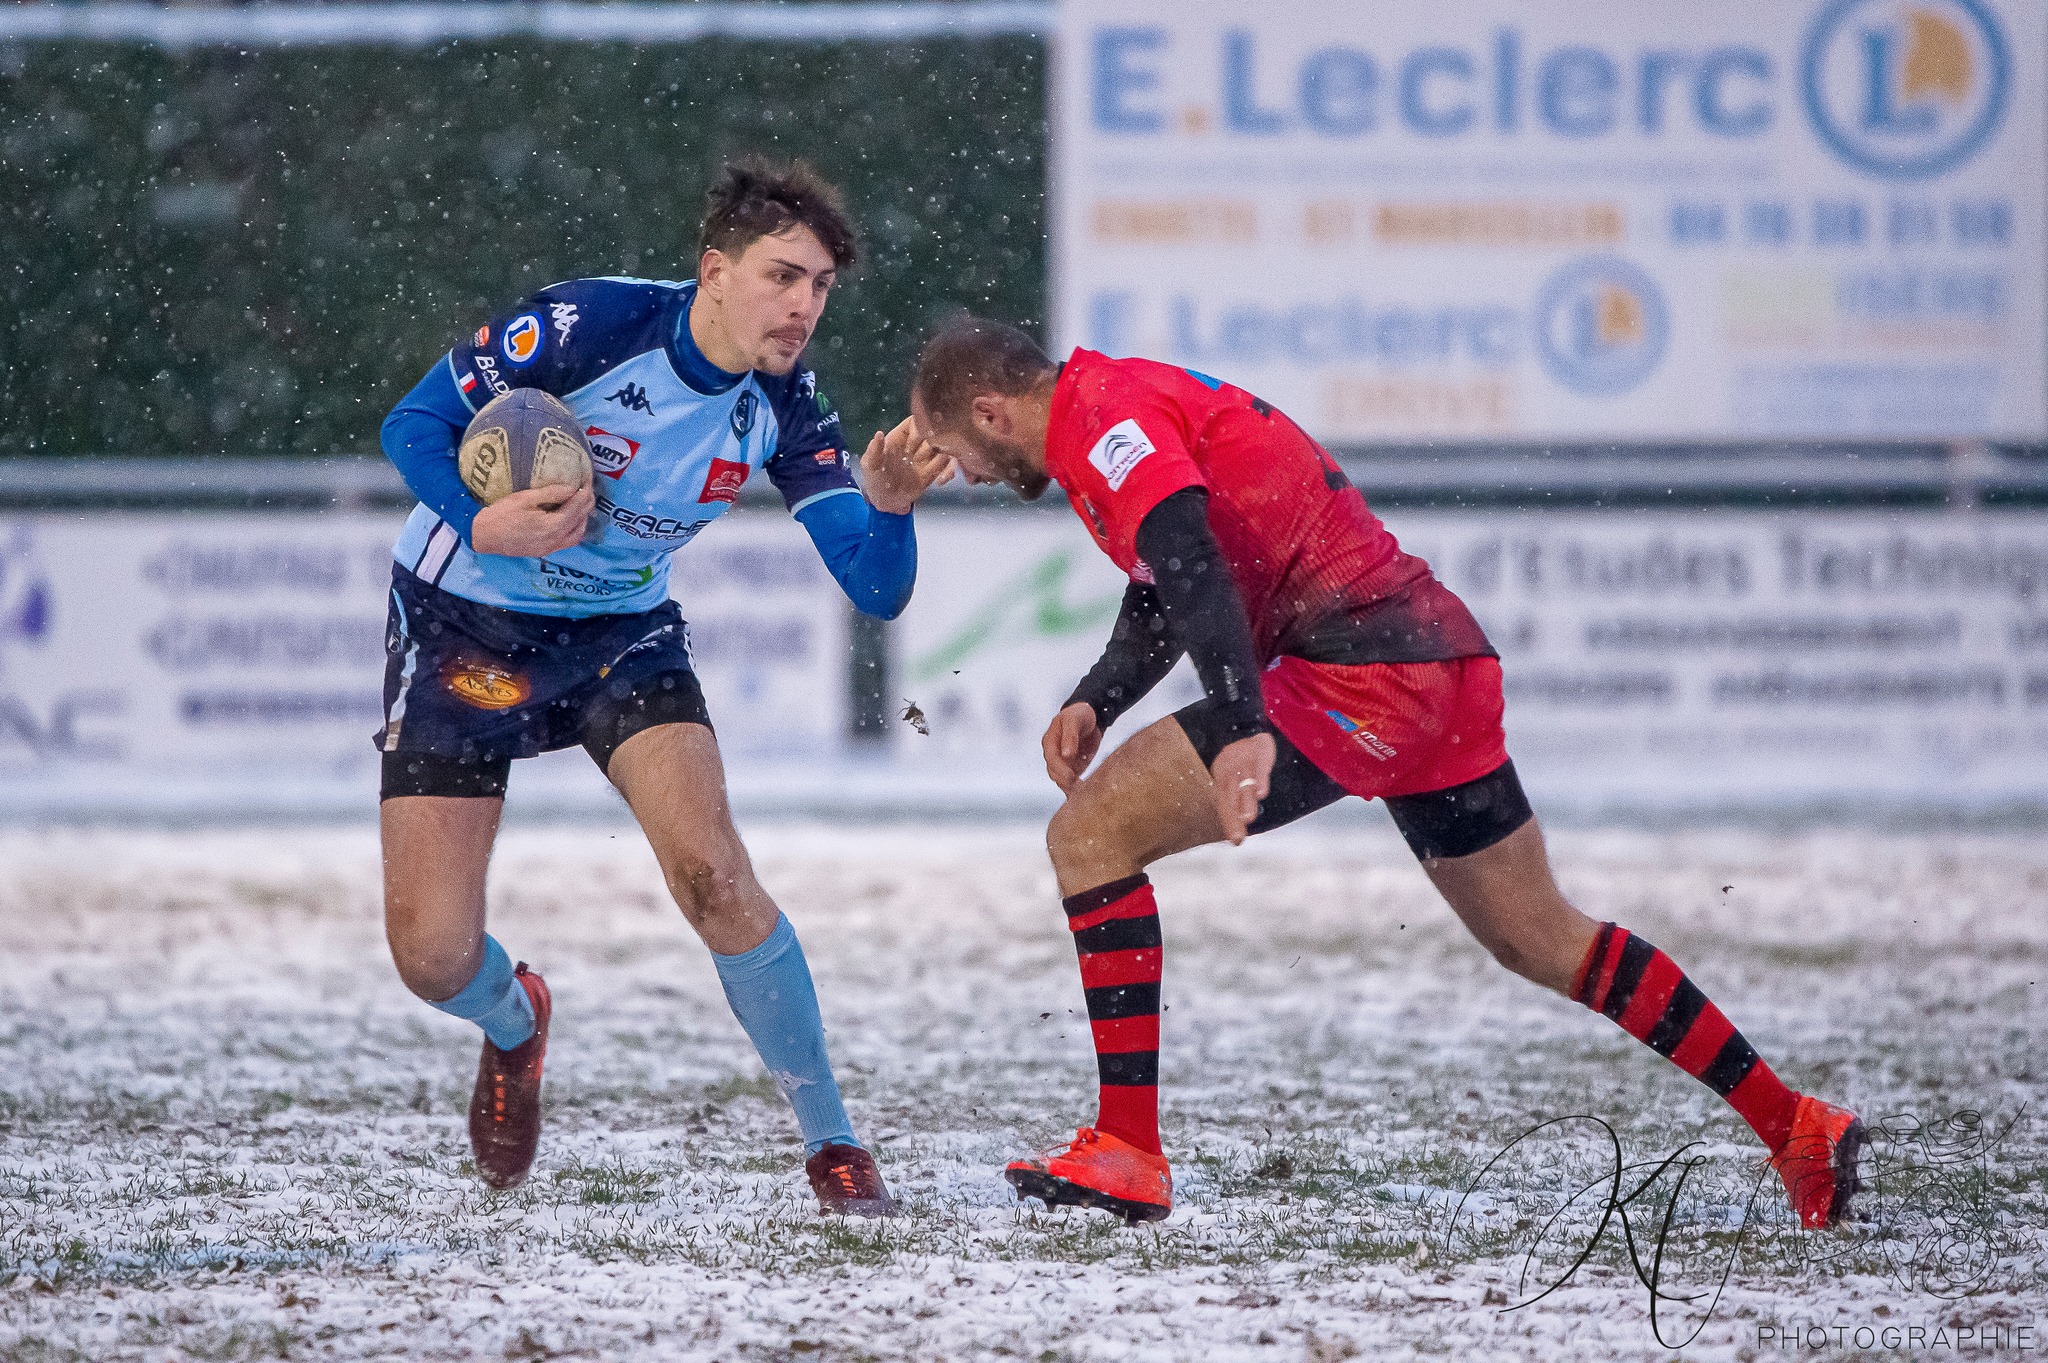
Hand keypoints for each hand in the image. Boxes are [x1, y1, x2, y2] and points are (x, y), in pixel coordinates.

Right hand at [470, 481, 595, 556]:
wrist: (483, 536)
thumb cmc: (500, 514)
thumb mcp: (524, 498)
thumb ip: (550, 493)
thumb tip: (572, 486)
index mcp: (553, 525)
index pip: (577, 505)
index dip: (584, 490)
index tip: (587, 477)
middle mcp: (556, 539)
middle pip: (580, 519)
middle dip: (587, 502)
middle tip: (588, 486)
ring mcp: (551, 548)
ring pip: (578, 533)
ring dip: (584, 517)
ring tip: (583, 502)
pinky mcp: (545, 551)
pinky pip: (568, 541)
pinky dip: (575, 529)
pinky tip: (572, 520)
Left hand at [860, 416, 953, 514]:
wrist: (886, 503)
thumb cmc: (875, 480)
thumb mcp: (869, 465)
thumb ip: (874, 450)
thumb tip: (879, 434)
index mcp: (900, 437)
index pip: (915, 422)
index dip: (921, 426)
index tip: (921, 437)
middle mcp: (916, 444)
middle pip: (933, 432)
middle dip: (935, 441)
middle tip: (929, 454)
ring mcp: (926, 457)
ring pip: (945, 447)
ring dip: (946, 454)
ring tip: (938, 466)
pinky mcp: (934, 471)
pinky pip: (949, 465)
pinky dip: (949, 471)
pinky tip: (940, 481)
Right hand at [1042, 702, 1102, 793]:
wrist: (1091, 716)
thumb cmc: (1079, 714)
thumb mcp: (1074, 720)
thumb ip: (1070, 736)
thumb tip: (1066, 755)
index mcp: (1050, 741)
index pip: (1051, 759)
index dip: (1060, 769)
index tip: (1071, 777)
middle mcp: (1054, 753)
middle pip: (1054, 772)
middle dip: (1065, 781)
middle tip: (1078, 789)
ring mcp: (1063, 762)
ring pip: (1061, 779)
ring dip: (1069, 787)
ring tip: (1082, 795)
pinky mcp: (1074, 767)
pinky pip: (1072, 781)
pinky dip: (1076, 789)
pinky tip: (1084, 796)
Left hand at [1209, 732, 1274, 845]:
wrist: (1248, 721)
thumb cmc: (1242, 753)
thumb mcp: (1236, 774)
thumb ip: (1239, 797)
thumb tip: (1242, 822)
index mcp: (1222, 779)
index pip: (1224, 804)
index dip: (1228, 822)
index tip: (1235, 842)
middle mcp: (1230, 772)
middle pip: (1231, 798)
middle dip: (1233, 819)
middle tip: (1237, 839)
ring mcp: (1243, 762)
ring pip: (1243, 785)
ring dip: (1246, 802)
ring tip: (1248, 818)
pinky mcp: (1259, 751)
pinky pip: (1258, 766)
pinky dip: (1259, 778)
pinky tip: (1261, 792)